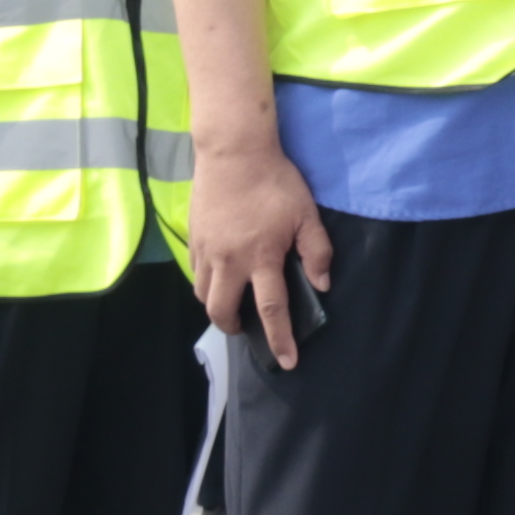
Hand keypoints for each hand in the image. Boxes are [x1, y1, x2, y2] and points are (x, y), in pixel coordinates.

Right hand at [189, 131, 335, 368]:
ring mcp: (206, 251)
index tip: (287, 361)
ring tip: (232, 303)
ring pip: (203, 294)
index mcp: (261, 257)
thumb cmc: (275, 182)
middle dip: (234, 328)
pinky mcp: (193, 238)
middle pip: (222, 311)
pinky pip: (196, 272)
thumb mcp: (306, 214)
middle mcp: (229, 261)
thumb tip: (322, 285)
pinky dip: (206, 282)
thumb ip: (316, 251)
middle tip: (246, 328)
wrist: (233, 152)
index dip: (280, 338)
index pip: (272, 309)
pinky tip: (219, 276)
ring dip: (217, 306)